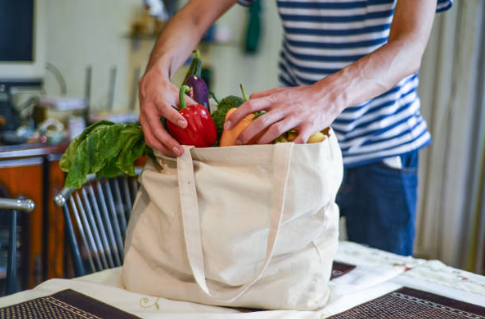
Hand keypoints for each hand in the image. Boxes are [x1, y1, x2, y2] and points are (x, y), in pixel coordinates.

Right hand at [138, 65, 195, 155]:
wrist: (149, 85)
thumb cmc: (165, 91)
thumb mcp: (178, 94)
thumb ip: (189, 104)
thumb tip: (203, 116)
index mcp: (158, 100)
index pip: (165, 109)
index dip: (174, 117)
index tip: (184, 125)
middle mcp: (149, 111)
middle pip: (156, 129)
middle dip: (168, 142)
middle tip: (180, 151)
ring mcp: (144, 120)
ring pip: (151, 138)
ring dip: (163, 149)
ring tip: (176, 154)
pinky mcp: (144, 126)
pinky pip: (149, 140)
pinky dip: (159, 147)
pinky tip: (169, 151)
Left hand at [224, 82, 342, 143]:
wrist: (328, 95)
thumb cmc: (303, 95)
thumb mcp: (283, 91)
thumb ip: (266, 95)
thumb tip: (248, 98)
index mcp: (276, 98)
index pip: (250, 104)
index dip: (237, 115)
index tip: (227, 126)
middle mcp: (284, 107)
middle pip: (260, 121)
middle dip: (247, 134)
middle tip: (238, 143)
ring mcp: (296, 117)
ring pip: (275, 130)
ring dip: (262, 142)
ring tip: (254, 149)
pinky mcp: (308, 126)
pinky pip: (297, 139)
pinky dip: (288, 147)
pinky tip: (280, 154)